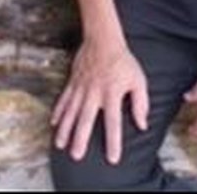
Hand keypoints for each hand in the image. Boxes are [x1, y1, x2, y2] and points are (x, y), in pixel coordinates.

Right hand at [51, 39, 148, 164]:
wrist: (103, 39)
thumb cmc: (123, 61)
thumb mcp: (138, 80)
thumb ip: (141, 103)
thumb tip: (143, 124)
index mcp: (112, 93)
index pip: (113, 122)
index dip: (113, 141)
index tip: (112, 158)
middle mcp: (95, 92)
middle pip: (86, 119)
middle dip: (80, 138)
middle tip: (77, 155)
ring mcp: (82, 87)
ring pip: (71, 111)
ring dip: (65, 129)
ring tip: (61, 144)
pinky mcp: (73, 81)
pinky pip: (64, 98)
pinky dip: (58, 110)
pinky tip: (54, 122)